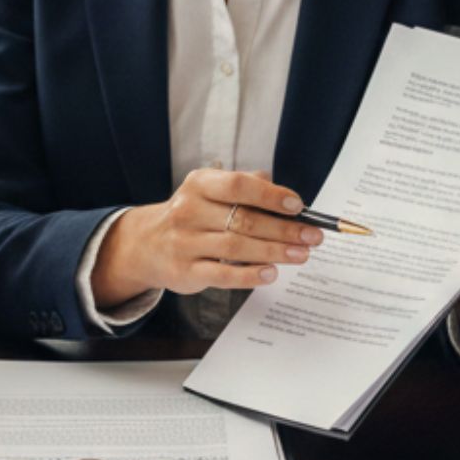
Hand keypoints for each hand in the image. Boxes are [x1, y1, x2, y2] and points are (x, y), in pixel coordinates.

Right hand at [89, 169, 322, 306]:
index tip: (298, 206)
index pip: (239, 186)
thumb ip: (245, 187)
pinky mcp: (185, 271)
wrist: (146, 244)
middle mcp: (189, 211)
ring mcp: (185, 242)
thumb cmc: (191, 215)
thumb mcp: (209, 191)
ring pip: (237, 247)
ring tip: (301, 254)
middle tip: (313, 236)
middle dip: (284, 229)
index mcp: (199, 184)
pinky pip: (223, 275)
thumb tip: (284, 195)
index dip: (271, 195)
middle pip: (245, 220)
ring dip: (275, 252)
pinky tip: (272, 273)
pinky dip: (250, 275)